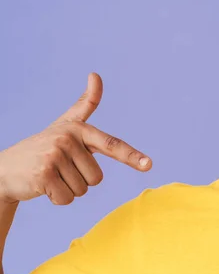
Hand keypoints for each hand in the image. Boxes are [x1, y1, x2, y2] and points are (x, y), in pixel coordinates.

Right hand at [0, 73, 151, 205]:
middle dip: (81, 180)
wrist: (6, 168)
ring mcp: (54, 156)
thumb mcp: (66, 125)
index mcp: (79, 129)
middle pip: (97, 178)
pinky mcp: (43, 174)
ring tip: (51, 175)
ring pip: (82, 190)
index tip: (149, 164)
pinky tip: (43, 185)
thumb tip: (95, 74)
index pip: (111, 144)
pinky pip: (66, 199)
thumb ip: (85, 104)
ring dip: (68, 189)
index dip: (131, 156)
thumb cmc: (44, 147)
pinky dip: (57, 199)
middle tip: (60, 169)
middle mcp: (68, 139)